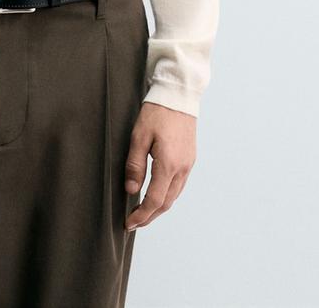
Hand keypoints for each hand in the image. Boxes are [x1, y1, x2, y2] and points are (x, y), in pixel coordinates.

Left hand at [124, 102, 196, 230]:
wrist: (178, 95)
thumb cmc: (156, 112)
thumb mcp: (139, 136)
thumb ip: (134, 165)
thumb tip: (130, 190)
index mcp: (169, 164)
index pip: (154, 200)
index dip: (141, 215)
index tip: (128, 223)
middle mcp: (182, 168)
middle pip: (166, 203)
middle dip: (149, 216)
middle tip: (133, 223)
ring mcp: (188, 164)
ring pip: (174, 196)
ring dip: (158, 208)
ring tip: (143, 213)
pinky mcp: (190, 159)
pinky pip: (179, 185)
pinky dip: (167, 195)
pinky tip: (156, 194)